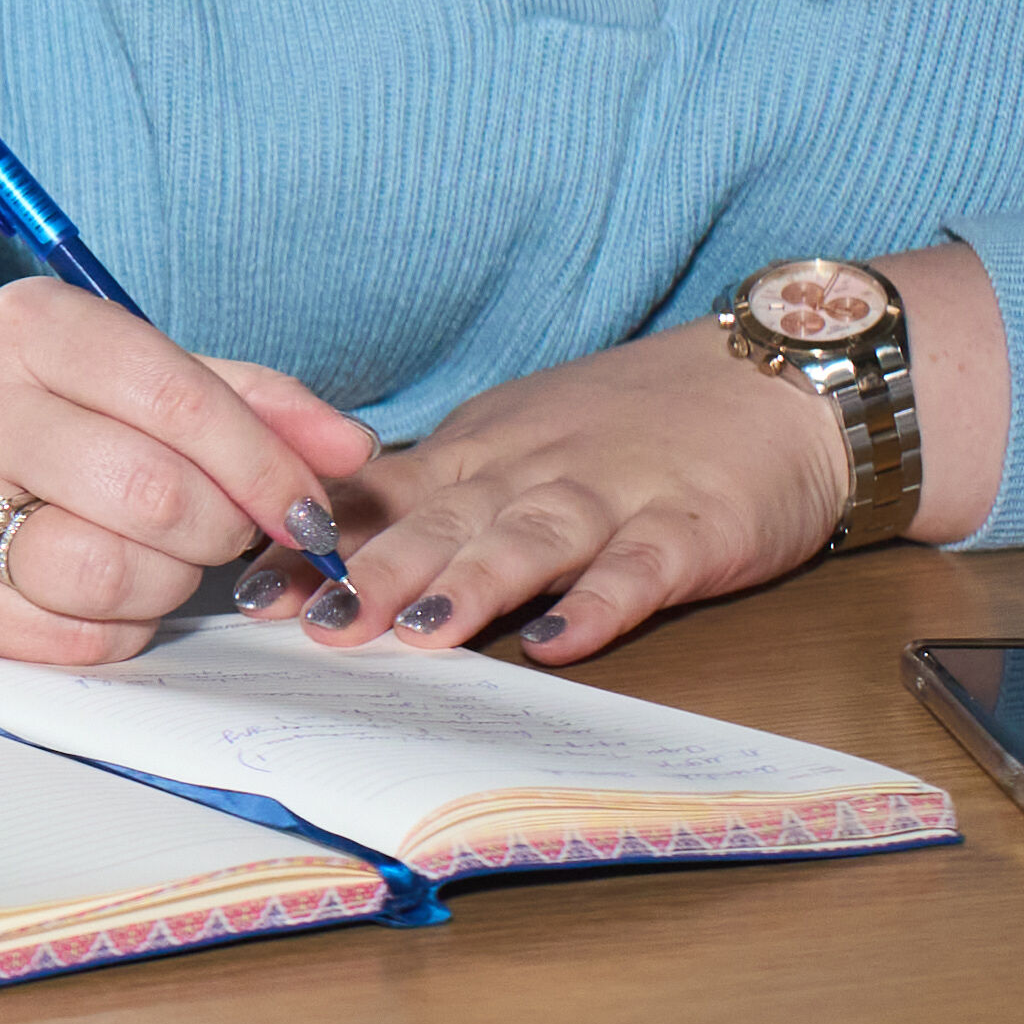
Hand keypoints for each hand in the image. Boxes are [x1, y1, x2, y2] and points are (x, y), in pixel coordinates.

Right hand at [0, 281, 379, 666]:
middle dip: (221, 529)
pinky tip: (103, 590)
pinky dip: (116, 627)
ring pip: (111, 577)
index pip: (182, 405)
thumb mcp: (123, 365)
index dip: (269, 470)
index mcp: (29, 328)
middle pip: (154, 497)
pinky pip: (71, 641)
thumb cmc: (25, 402)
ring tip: (155, 556)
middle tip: (222, 529)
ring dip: (167, 584)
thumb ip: (247, 400)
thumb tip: (351, 453)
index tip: (309, 511)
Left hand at [301, 321, 847, 662]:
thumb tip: (328, 554)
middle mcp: (534, 469)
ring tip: (421, 632)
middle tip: (314, 624)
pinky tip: (560, 642)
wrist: (776, 381)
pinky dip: (600, 603)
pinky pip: (641, 567)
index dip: (314, 540)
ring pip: (531, 537)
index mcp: (481, 453)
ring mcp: (615, 495)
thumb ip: (439, 499)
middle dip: (374, 572)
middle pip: (444, 521)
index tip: (247, 584)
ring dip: (474, 583)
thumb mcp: (517, 444)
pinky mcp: (695, 526)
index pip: (382, 497)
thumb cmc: (633, 425)